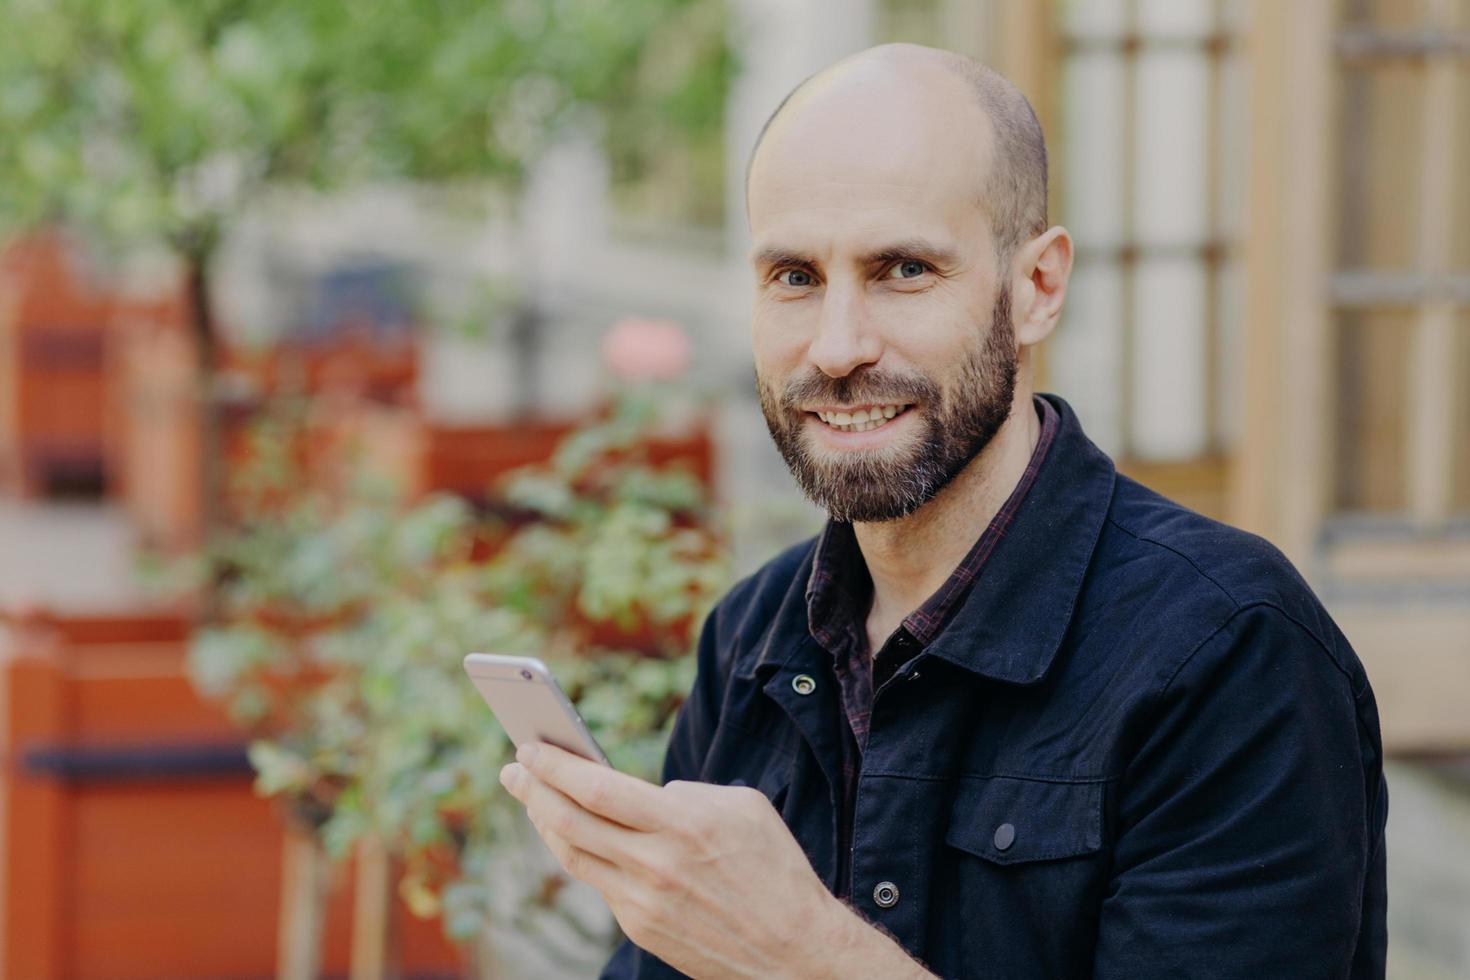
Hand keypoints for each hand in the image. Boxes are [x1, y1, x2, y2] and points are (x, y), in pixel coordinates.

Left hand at [500, 742, 925, 978]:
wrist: (795, 951)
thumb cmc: (776, 868)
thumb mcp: (742, 807)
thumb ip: (686, 795)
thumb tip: (644, 796)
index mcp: (681, 824)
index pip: (596, 789)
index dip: (555, 766)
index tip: (530, 748)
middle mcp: (654, 865)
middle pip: (569, 823)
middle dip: (533, 791)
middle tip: (513, 770)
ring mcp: (643, 903)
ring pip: (574, 857)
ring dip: (545, 824)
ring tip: (532, 799)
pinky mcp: (642, 930)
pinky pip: (602, 884)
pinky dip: (585, 854)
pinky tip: (576, 837)